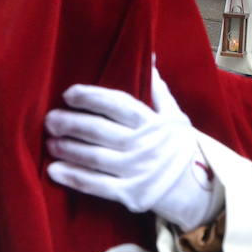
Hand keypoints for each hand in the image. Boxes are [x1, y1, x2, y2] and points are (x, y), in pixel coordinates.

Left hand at [45, 67, 221, 231]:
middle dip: (71, 123)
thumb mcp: (175, 117)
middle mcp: (143, 145)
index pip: (117, 104)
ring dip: (68, 149)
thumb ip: (158, 90)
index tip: (69, 94)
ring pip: (94, 158)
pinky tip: (54, 170)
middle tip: (50, 119)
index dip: (91, 97)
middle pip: (100, 131)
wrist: (202, 191)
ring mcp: (137, 171)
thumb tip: (150, 57)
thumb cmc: (182, 149)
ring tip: (49, 143)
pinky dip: (74, 178)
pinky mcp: (131, 194)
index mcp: (152, 123)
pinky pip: (97, 186)